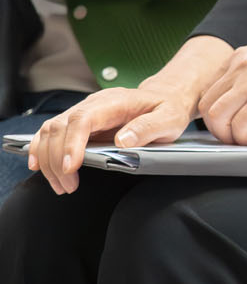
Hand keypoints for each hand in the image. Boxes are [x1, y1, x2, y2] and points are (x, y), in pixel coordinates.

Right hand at [25, 81, 203, 193]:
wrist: (166, 97)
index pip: (83, 119)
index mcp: (115, 101)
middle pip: (60, 127)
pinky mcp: (78, 122)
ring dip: (47, 159)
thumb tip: (123, 140)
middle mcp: (93, 104)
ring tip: (60, 185)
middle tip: (68, 186)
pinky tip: (40, 166)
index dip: (72, 143)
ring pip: (50, 130)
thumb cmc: (167, 109)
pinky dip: (40, 149)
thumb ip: (149, 127)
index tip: (70, 167)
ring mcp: (83, 111)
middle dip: (56, 159)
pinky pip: (51, 133)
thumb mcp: (170, 118)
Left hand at [196, 46, 246, 144]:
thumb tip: (231, 106)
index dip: (215, 113)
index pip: (209, 89)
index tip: (227, 124)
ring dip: (229, 135)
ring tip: (246, 138)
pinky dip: (244, 138)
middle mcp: (245, 64)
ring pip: (217, 116)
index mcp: (244, 56)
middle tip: (235, 136)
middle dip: (217, 127)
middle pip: (207, 104)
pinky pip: (240, 125)